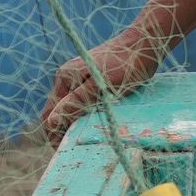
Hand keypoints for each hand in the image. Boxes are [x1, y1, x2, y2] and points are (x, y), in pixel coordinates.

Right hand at [42, 25, 167, 139]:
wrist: (144, 44)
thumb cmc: (125, 65)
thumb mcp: (100, 87)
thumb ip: (76, 102)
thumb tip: (51, 122)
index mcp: (65, 78)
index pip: (50, 113)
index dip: (53, 134)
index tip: (62, 152)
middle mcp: (68, 77)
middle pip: (58, 110)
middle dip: (62, 130)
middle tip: (74, 150)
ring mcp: (79, 77)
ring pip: (71, 106)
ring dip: (74, 123)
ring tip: (84, 140)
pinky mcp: (92, 78)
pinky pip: (82, 100)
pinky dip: (84, 113)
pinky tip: (94, 124)